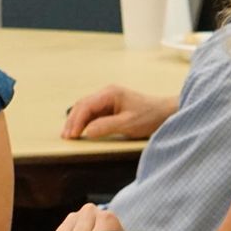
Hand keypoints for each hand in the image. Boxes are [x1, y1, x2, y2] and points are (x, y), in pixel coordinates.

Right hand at [61, 86, 176, 140]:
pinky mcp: (111, 107)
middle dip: (72, 121)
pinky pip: (93, 113)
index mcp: (110, 93)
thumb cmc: (149, 116)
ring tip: (69, 135)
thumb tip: (87, 131)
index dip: (76, 121)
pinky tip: (80, 131)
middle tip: (65, 137)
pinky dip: (84, 122)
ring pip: (86, 108)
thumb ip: (106, 126)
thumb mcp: (128, 123)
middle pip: (82, 105)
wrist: (165, 113)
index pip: (86, 106)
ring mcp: (108, 99)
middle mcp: (107, 93)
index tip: (71, 135)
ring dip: (76, 121)